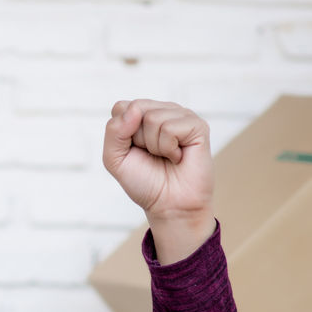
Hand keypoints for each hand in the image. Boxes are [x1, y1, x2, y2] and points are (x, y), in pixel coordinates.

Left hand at [103, 99, 215, 263]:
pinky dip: (168, 148)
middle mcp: (163, 111)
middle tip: (151, 154)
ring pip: (153, 118)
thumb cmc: (144, 181)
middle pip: (136, 108)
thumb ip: (113, 132)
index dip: (121, 135)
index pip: (121, 107)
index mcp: (142, 116)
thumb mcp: (114, 158)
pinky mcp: (197, 126)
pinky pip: (170, 128)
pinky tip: (177, 157)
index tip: (133, 150)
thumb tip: (134, 108)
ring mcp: (182, 116)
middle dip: (136, 139)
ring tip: (165, 156)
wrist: (168, 204)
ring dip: (154, 146)